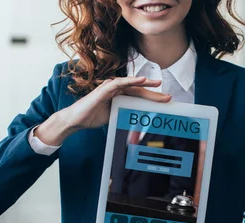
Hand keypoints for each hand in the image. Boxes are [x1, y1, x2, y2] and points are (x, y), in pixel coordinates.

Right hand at [35, 76, 170, 145]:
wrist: (76, 120)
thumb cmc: (92, 117)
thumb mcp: (114, 116)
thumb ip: (125, 113)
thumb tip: (138, 118)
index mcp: (119, 96)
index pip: (138, 96)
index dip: (152, 98)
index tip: (165, 101)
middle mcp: (115, 90)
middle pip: (138, 90)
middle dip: (153, 93)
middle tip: (168, 96)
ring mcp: (109, 88)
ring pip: (130, 84)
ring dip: (145, 84)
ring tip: (157, 84)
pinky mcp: (103, 89)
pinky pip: (118, 83)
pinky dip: (130, 81)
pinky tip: (140, 80)